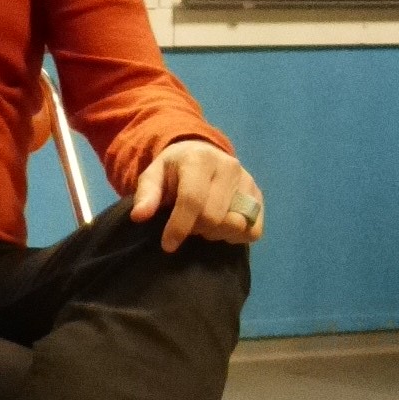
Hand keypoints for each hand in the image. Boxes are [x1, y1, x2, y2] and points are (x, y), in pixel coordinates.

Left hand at [130, 139, 264, 253]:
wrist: (202, 154)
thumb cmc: (174, 170)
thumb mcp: (153, 175)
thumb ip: (146, 194)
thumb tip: (139, 216)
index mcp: (199, 160)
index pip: (193, 199)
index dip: (179, 226)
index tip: (167, 244)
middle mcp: (229, 167)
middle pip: (213, 217)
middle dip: (195, 229)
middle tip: (186, 225)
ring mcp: (248, 181)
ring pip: (234, 225)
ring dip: (214, 233)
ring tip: (203, 224)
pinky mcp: (259, 196)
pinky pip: (253, 230)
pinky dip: (236, 236)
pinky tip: (221, 227)